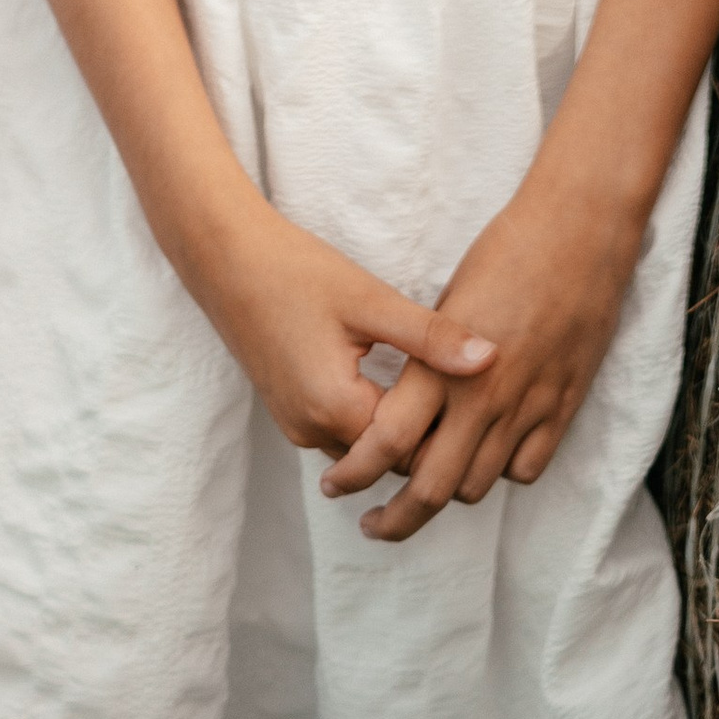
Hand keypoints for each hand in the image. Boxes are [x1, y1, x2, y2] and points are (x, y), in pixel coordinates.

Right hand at [197, 200, 498, 462]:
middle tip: (470, 395)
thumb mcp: (372, 301)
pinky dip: (373, 417)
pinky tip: (399, 382)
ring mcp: (297, 425)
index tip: (484, 396)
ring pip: (365, 449)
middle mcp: (312, 432)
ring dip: (399, 427)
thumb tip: (493, 359)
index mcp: (336, 410)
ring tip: (441, 389)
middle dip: (427, 433)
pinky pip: (343, 431)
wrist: (226, 258)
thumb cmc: (298, 272)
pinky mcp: (291, 409)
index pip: (411, 451)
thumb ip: (432, 337)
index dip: (449, 428)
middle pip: (388, 459)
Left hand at [319, 178, 639, 540]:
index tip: (337, 483)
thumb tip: (402, 403)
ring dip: (447, 494)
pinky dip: (502, 470)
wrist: (580, 230)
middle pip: (429, 488)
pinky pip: (526, 468)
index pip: (385, 443)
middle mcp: (482, 396)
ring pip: (476, 486)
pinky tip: (487, 455)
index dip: (354, 473)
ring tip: (426, 489)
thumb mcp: (449, 299)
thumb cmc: (507, 250)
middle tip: (372, 523)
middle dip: (393, 518)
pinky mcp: (563, 406)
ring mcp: (527, 406)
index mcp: (442, 364)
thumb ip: (425, 358)